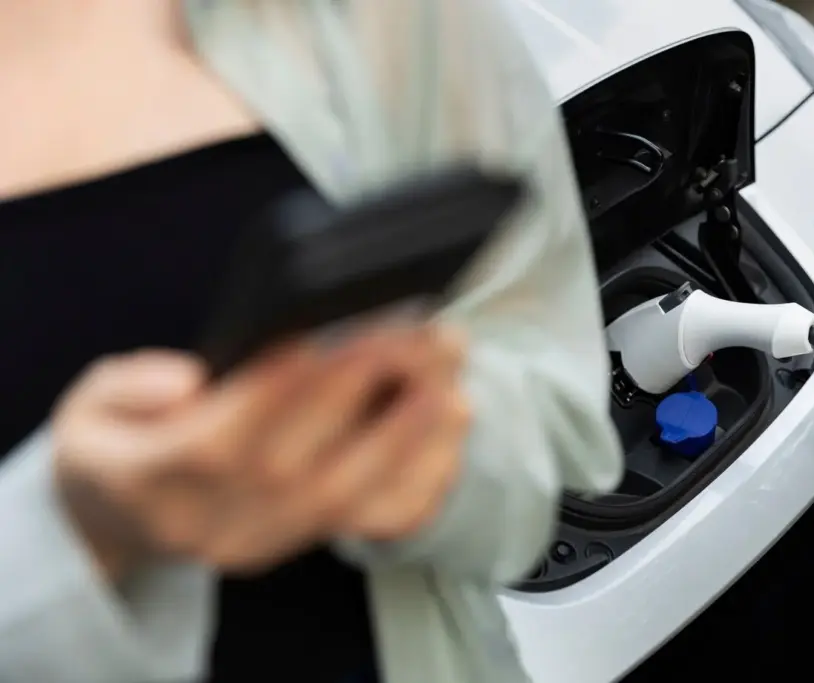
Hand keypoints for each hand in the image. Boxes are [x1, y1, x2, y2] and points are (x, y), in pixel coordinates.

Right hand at [53, 323, 469, 581]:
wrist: (121, 522)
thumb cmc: (114, 449)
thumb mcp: (86, 407)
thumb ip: (126, 388)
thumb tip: (186, 381)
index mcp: (152, 478)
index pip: (228, 433)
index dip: (291, 384)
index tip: (349, 329)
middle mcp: (215, 520)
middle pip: (307, 461)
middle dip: (377, 393)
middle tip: (430, 336)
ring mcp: (263, 541)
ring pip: (352, 496)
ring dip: (414, 436)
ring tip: (455, 379)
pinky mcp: (299, 544)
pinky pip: (371, 525)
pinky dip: (422, 479)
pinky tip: (451, 432)